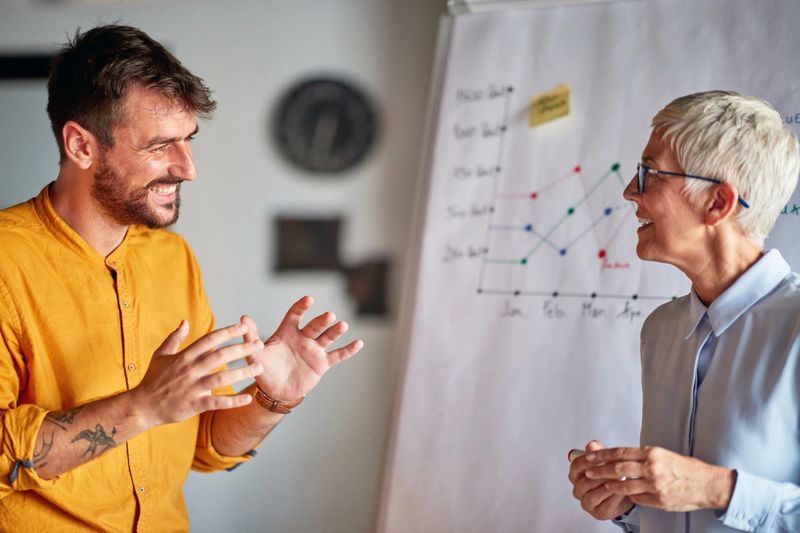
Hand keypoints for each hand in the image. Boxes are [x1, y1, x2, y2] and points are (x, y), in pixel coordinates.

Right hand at [132, 321, 264, 426]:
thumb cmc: (153, 379)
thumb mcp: (161, 355)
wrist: (142, 406)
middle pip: (220, 356)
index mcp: (184, 356)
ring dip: (242, 372)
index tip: (243, 326)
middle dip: (241, 349)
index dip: (227, 332)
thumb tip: (185, 321)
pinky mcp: (194, 404)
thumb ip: (175, 338)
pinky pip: (217, 402)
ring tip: (259, 368)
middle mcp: (190, 370)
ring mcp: (192, 387)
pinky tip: (248, 398)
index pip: (209, 340)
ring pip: (221, 378)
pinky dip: (233, 401)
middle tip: (259, 345)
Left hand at [243, 296, 363, 401]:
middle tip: (329, 315)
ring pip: (327, 338)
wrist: (276, 391)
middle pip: (315, 326)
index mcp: (287, 332)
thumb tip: (243, 317)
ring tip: (342, 325)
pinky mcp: (323, 363)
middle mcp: (303, 337)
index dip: (301, 307)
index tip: (308, 300)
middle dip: (322, 321)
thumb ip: (250, 336)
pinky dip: (349, 350)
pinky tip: (359, 343)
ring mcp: (314, 350)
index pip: (295, 315)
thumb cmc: (264, 370)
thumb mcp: (255, 354)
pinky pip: (338, 355)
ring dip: (335, 331)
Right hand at [568, 440, 634, 520]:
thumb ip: (599, 452)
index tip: (600, 457)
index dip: (588, 461)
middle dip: (600, 475)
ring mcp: (586, 503)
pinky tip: (621, 491)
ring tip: (619, 479)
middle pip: (584, 482)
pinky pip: (605, 505)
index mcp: (576, 475)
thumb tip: (591, 445)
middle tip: (613, 468)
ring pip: (593, 495)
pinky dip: (614, 497)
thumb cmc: (611, 476)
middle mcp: (578, 489)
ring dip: (606, 487)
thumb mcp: (606, 461)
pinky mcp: (598, 513)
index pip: (576, 466)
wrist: (624, 493)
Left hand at [585, 446, 735, 511]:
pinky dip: (629, 496)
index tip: (590, 456)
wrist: (707, 484)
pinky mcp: (658, 499)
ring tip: (602, 485)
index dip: (602, 455)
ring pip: (624, 486)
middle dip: (600, 470)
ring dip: (611, 486)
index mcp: (651, 453)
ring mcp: (655, 485)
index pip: (620, 452)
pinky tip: (624, 495)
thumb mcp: (662, 455)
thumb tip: (620, 457)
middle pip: (618, 468)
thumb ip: (642, 456)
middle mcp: (651, 467)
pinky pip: (637, 498)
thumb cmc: (686, 469)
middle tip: (588, 472)